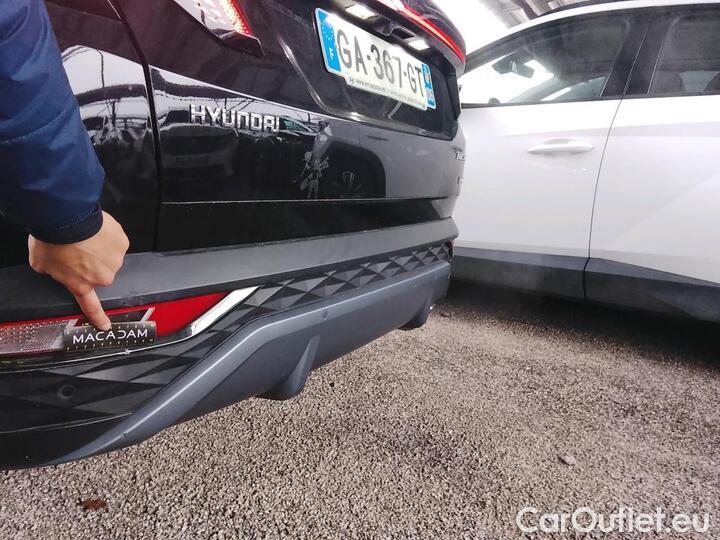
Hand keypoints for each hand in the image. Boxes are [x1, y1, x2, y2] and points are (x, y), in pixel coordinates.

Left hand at [28, 211, 128, 329]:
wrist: (67, 219)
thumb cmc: (54, 240)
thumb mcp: (41, 263)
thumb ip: (52, 271)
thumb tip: (54, 268)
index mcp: (81, 284)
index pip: (91, 306)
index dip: (98, 318)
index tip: (105, 326)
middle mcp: (101, 277)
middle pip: (100, 274)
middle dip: (92, 265)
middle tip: (78, 251)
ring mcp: (114, 261)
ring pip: (110, 257)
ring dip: (100, 250)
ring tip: (86, 238)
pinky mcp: (122, 244)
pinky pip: (116, 241)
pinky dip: (108, 237)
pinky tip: (96, 231)